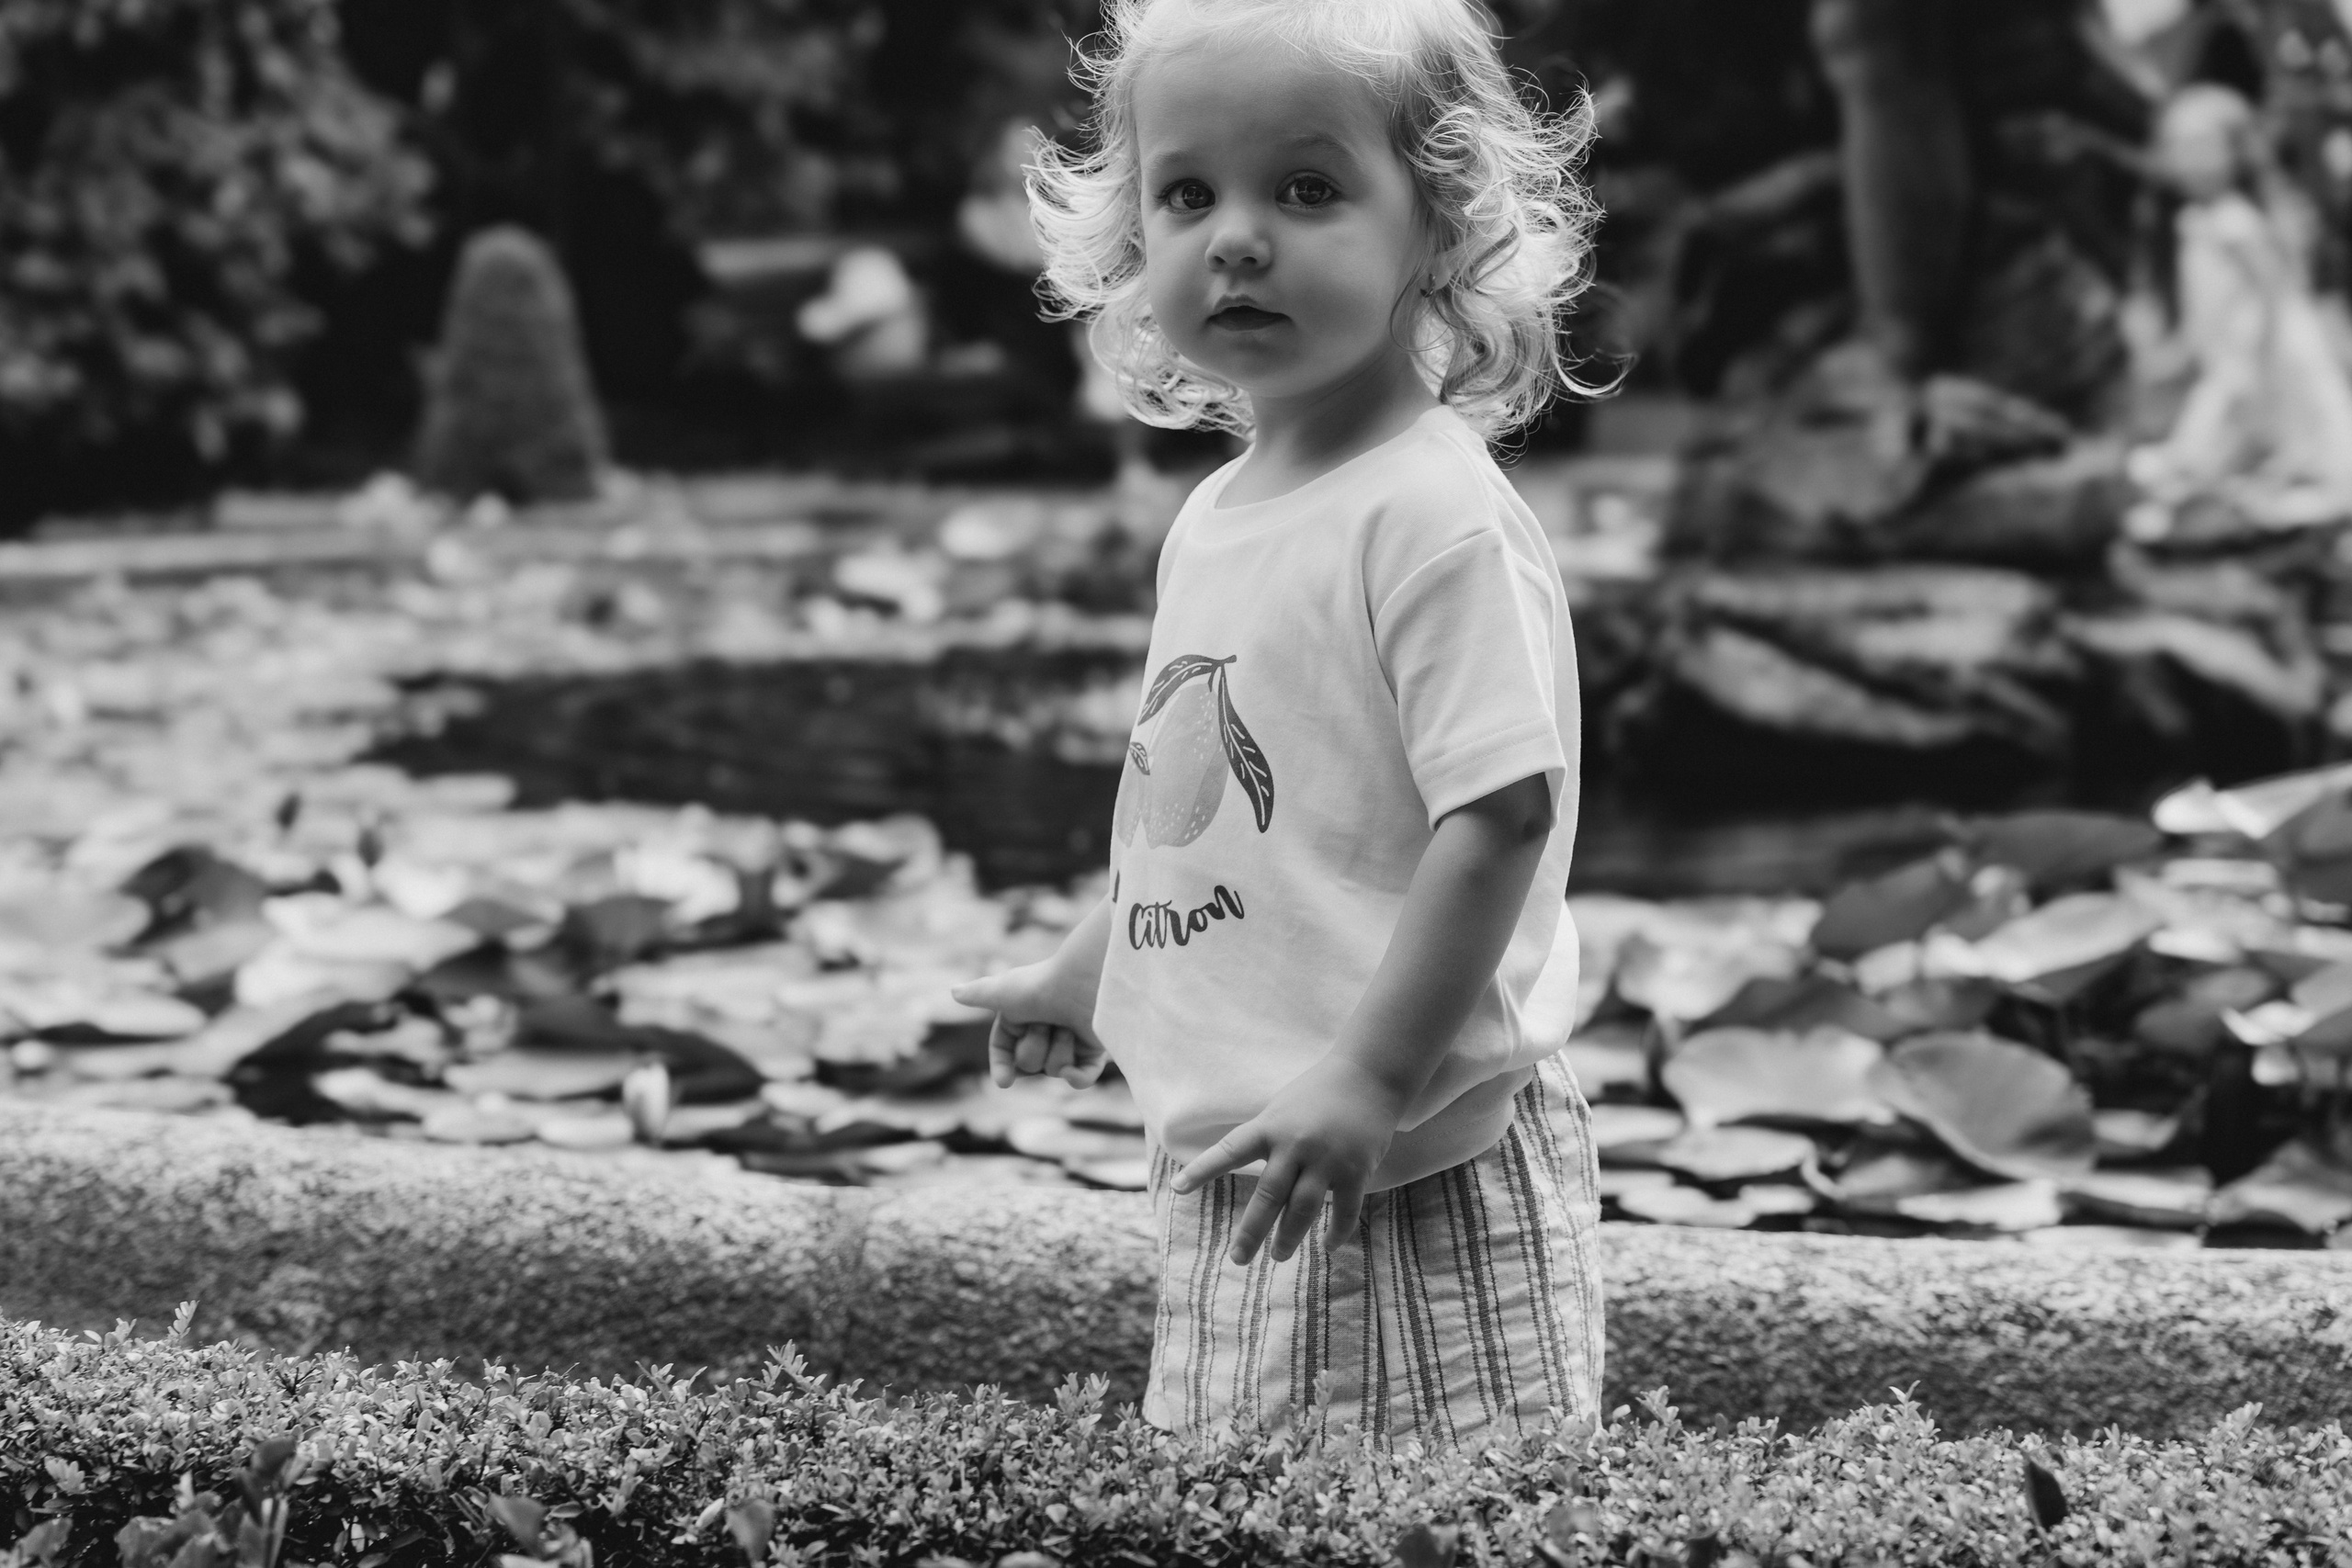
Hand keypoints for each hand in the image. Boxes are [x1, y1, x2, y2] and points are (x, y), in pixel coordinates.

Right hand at [951, 961, 1107, 1088]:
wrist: (1086, 982)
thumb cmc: (1042, 985)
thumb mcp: (1002, 991)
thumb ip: (978, 994)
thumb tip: (954, 992)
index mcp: (1021, 1016)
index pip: (1004, 1051)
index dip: (1002, 1067)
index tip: (1004, 1082)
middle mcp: (1045, 1028)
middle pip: (1028, 1063)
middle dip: (1035, 1046)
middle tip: (1046, 1022)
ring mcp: (1070, 1040)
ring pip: (1053, 1070)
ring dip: (1058, 1050)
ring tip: (1069, 1026)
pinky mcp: (1095, 1050)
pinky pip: (1082, 1079)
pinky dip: (1078, 1078)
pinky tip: (1073, 1072)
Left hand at [1172, 1055, 1407, 1265]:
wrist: (1370, 1076)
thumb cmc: (1318, 1093)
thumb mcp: (1281, 1108)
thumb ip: (1265, 1140)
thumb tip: (1246, 1174)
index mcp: (1270, 1126)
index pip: (1229, 1149)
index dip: (1203, 1169)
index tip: (1177, 1188)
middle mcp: (1295, 1144)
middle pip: (1268, 1195)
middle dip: (1251, 1231)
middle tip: (1237, 1258)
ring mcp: (1327, 1159)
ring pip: (1302, 1208)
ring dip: (1289, 1237)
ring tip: (1278, 1256)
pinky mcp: (1356, 1169)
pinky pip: (1345, 1209)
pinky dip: (1336, 1231)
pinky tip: (1327, 1246)